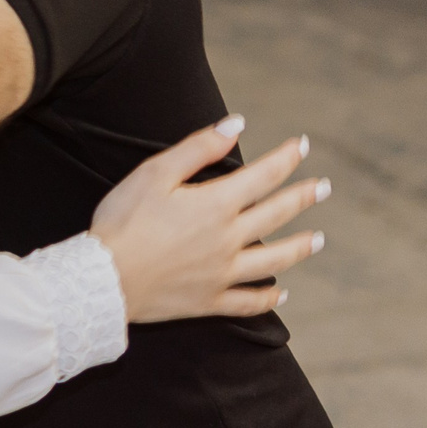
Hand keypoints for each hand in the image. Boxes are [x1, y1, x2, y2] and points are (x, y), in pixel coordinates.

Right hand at [91, 118, 329, 321]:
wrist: (102, 279)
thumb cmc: (123, 220)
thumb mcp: (154, 174)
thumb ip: (198, 149)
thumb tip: (236, 125)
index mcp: (216, 205)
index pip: (263, 176)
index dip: (286, 158)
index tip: (302, 145)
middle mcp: (228, 240)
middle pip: (276, 215)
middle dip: (303, 197)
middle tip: (324, 188)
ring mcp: (222, 274)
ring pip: (274, 261)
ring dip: (300, 248)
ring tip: (319, 239)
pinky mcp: (209, 301)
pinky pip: (249, 302)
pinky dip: (268, 299)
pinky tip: (281, 294)